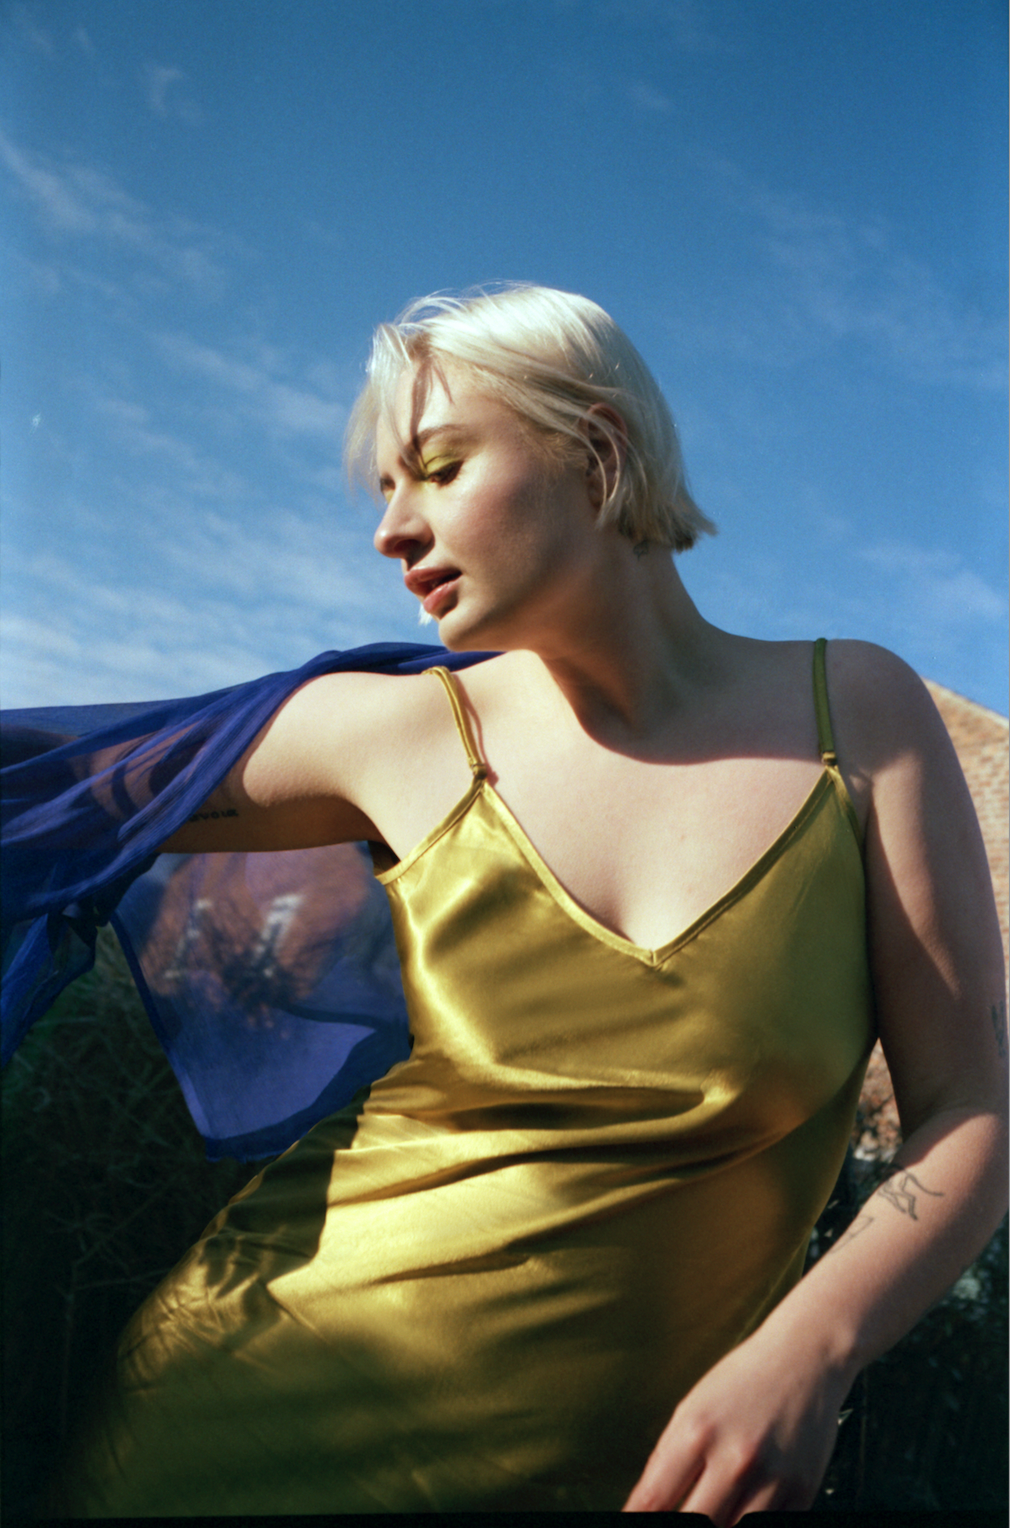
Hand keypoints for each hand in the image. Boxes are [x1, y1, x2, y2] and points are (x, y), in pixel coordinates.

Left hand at [622, 1325, 849, 1521]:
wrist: (805, 1356)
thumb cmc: (744, 1379)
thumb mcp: (693, 1407)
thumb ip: (668, 1460)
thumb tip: (647, 1506)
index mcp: (697, 1431)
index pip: (654, 1499)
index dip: (637, 1520)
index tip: (632, 1524)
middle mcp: (734, 1457)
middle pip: (694, 1524)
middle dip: (679, 1527)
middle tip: (678, 1514)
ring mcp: (772, 1478)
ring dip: (718, 1526)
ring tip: (712, 1512)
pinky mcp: (802, 1490)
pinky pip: (767, 1526)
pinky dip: (749, 1522)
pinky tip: (741, 1508)